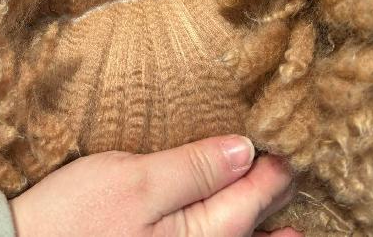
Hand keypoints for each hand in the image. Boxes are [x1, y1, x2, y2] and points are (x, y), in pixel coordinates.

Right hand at [11, 134, 300, 236]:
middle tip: (295, 171)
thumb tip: (243, 151)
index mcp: (200, 234)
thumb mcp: (137, 181)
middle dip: (273, 196)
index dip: (275, 168)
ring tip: (291, 227)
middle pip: (247, 220)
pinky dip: (229, 236)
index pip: (253, 195)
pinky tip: (235, 235)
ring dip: (260, 226)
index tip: (293, 144)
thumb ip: (194, 168)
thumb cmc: (76, 216)